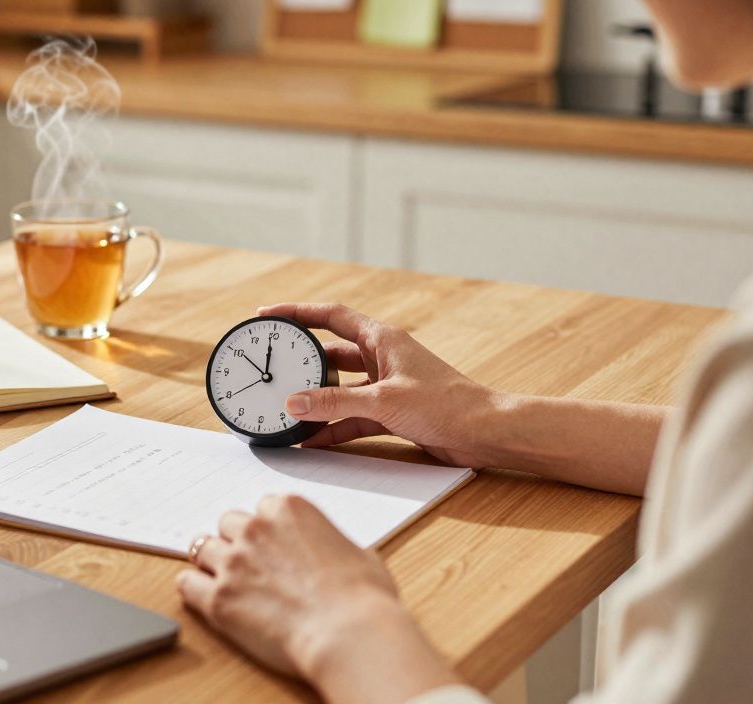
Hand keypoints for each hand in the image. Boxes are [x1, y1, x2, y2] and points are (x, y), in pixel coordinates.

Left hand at [177, 495, 402, 675]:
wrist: (350, 634)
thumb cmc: (364, 598)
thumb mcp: (361, 555)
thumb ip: (334, 544)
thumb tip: (337, 556)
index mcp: (289, 509)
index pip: (264, 507)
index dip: (268, 528)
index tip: (273, 544)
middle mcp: (256, 529)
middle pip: (229, 523)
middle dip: (237, 541)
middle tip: (249, 563)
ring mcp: (233, 562)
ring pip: (202, 548)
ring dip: (212, 562)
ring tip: (224, 578)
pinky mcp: (218, 599)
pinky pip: (187, 583)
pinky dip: (193, 588)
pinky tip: (202, 594)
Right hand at [258, 303, 496, 467]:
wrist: (484, 432)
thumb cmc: (446, 404)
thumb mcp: (384, 402)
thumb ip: (335, 403)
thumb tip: (295, 403)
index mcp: (381, 339)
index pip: (330, 316)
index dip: (297, 313)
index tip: (268, 314)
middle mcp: (382, 358)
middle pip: (331, 354)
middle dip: (301, 364)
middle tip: (272, 371)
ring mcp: (386, 385)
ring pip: (340, 389)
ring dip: (317, 401)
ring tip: (287, 413)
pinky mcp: (391, 411)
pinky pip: (352, 416)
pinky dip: (333, 427)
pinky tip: (312, 441)